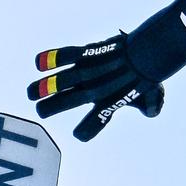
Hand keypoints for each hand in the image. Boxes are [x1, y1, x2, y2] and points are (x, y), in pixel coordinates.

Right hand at [27, 34, 164, 141]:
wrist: (152, 49)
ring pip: (65, 80)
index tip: (80, 135)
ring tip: (32, 93)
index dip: (87, 131)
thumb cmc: (151, 73)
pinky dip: (52, 58)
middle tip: (40, 111)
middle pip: (71, 101)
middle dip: (53, 107)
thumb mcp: (153, 94)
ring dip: (45, 87)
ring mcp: (93, 70)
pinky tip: (38, 64)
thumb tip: (151, 112)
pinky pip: (67, 55)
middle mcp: (99, 89)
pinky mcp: (89, 53)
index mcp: (112, 102)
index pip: (97, 121)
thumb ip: (152, 106)